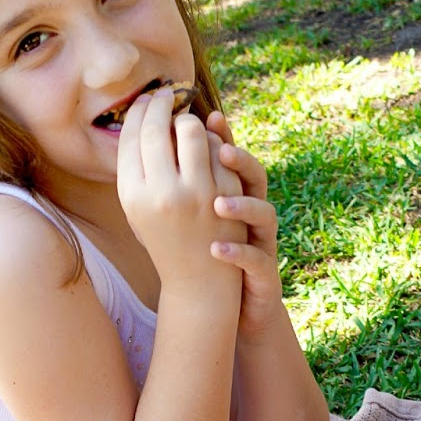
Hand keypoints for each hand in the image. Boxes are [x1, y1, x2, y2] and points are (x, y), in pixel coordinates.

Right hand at [117, 89, 244, 298]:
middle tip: (166, 94)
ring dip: (189, 120)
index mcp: (134, 196)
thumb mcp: (139, 210)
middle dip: (162, 103)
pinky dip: (213, 141)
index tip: (145, 99)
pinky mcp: (225, 194)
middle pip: (158, 127)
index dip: (138, 111)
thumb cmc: (165, 239)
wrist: (198, 280)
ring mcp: (197, 194)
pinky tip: (208, 142)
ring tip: (186, 121)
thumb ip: (138, 169)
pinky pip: (218, 149)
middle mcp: (162, 193)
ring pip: (191, 130)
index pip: (132, 137)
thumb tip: (144, 116)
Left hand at [205, 112, 283, 338]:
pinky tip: (216, 251)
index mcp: (236, 195)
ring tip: (218, 204)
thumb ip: (187, 185)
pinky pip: (256, 259)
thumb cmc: (211, 252)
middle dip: (240, 160)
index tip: (208, 116)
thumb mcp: (198, 215)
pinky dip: (237, 254)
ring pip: (264, 214)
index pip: (233, 159)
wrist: (228, 304)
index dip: (224, 137)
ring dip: (242, 206)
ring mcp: (261, 241)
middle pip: (256, 177)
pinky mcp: (263, 272)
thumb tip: (157, 144)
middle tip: (220, 150)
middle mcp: (253, 212)